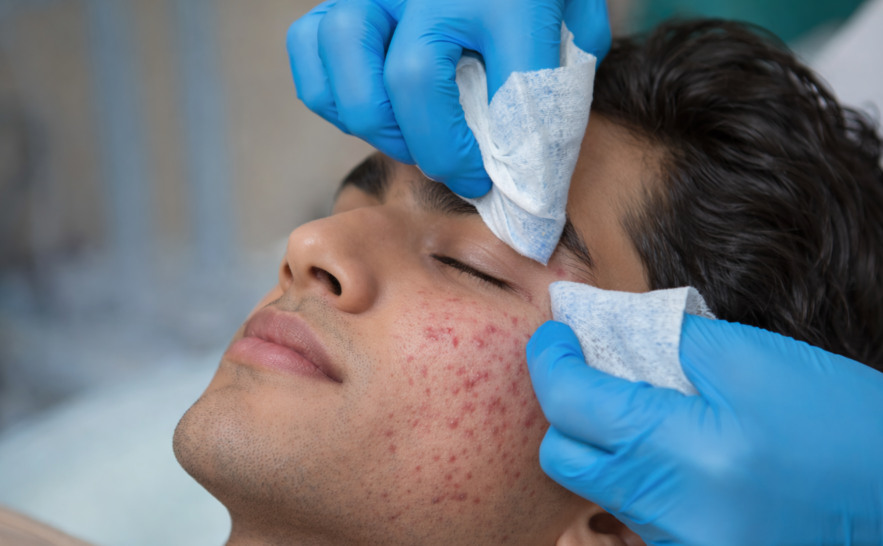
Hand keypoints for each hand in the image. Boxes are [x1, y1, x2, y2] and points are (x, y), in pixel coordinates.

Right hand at [287, 0, 611, 197]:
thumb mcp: (573, 25)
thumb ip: (557, 81)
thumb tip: (526, 159)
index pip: (505, 90)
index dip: (505, 155)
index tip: (495, 183)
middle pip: (409, 80)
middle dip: (434, 150)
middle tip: (460, 172)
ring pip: (345, 53)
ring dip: (376, 121)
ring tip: (412, 143)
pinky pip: (309, 44)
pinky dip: (330, 92)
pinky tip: (373, 110)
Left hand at [528, 315, 882, 545]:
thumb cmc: (837, 412)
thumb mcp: (748, 355)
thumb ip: (659, 343)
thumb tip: (599, 333)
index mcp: (692, 449)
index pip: (576, 405)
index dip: (552, 364)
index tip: (556, 340)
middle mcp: (683, 519)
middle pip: (570, 465)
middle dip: (571, 419)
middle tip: (601, 387)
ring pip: (613, 502)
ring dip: (624, 461)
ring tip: (671, 433)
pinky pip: (655, 539)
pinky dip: (663, 503)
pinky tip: (706, 483)